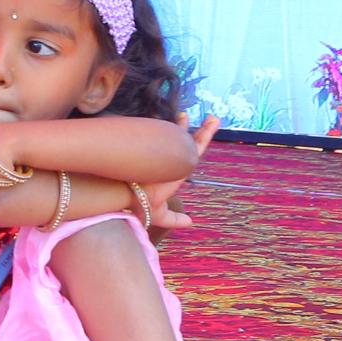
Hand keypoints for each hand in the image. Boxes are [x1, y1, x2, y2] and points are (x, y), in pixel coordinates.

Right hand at [144, 117, 220, 237]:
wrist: (127, 197)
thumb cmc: (139, 206)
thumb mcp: (161, 215)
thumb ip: (175, 219)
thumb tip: (190, 222)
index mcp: (175, 174)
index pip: (190, 156)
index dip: (198, 143)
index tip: (204, 135)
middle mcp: (173, 163)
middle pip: (193, 144)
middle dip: (204, 131)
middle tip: (214, 118)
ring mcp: (168, 156)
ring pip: (188, 139)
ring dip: (204, 129)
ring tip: (215, 118)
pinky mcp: (163, 151)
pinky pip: (180, 138)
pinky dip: (186, 130)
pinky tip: (198, 122)